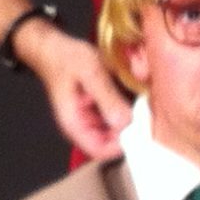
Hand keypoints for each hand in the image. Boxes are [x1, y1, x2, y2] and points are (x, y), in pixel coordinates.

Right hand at [22, 24, 131, 160]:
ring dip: (131, 117)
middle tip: (145, 108)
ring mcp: (91, 120)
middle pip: (112, 143)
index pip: (100, 151)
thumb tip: (124, 122)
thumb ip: (107, 97)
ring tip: (139, 97)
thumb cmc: (66, 58)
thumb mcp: (90, 72)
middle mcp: (83, 127)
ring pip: (117, 130)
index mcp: (75, 124)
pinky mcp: (98, 110)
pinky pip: (117, 116)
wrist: (54, 47)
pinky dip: (127, 107)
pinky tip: (132, 92)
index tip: (140, 127)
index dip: (122, 145)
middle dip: (130, 129)